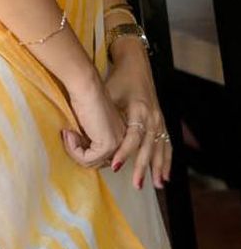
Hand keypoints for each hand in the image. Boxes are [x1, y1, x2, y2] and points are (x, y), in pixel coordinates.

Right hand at [62, 74, 126, 169]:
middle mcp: (121, 140)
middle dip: (78, 153)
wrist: (86, 87)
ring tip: (68, 133)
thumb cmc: (83, 99)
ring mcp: (116, 143)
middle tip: (67, 135)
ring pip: (91, 162)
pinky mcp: (107, 145)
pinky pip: (87, 159)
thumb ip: (87, 140)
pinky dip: (74, 149)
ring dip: (74, 151)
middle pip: (96, 162)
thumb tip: (77, 154)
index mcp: (118, 134)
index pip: (100, 156)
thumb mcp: (86, 125)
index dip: (81, 150)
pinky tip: (70, 133)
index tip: (70, 135)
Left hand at [104, 45, 172, 188]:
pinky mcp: (161, 122)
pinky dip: (165, 160)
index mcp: (139, 109)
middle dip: (142, 167)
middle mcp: (152, 116)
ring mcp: (159, 120)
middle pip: (148, 147)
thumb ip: (100, 115)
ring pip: (160, 148)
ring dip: (157, 168)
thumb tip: (81, 137)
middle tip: (136, 184)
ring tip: (156, 185)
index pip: (132, 137)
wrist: (136, 63)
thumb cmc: (118, 79)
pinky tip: (164, 176)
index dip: (123, 152)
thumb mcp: (108, 93)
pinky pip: (166, 144)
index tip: (114, 165)